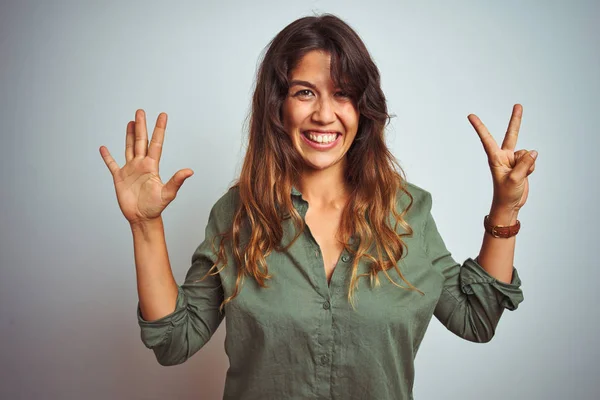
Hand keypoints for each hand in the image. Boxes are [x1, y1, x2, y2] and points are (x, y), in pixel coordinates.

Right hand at [99, 110, 193, 224]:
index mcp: (152, 166)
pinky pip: (112, 164)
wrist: (142, 218)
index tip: (162, 115)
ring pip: (129, 148)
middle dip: (141, 126)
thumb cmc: (156, 208)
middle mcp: (142, 165)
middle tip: (140, 111)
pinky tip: (103, 148)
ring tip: (130, 122)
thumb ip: (177, 181)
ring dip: (129, 135)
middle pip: (141, 141)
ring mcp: (130, 170)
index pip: (156, 143)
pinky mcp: (119, 178)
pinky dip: (107, 157)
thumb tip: (190, 171)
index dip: (159, 129)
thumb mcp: (168, 193)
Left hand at [467, 104, 536, 212]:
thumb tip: (534, 151)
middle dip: (516, 120)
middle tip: (518, 105)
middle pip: (511, 135)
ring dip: (528, 163)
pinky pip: (531, 160)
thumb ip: (525, 164)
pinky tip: (526, 175)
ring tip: (520, 175)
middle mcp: (504, 156)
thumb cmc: (505, 194)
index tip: (470, 115)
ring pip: (527, 153)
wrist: (510, 205)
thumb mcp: (515, 179)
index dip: (479, 126)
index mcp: (495, 158)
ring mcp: (513, 160)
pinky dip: (531, 168)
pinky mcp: (522, 165)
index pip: (486, 138)